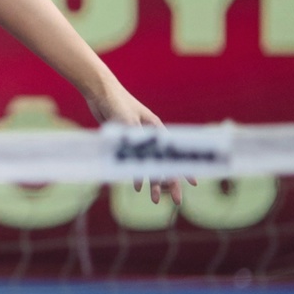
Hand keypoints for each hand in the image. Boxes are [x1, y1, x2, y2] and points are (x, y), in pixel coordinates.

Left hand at [85, 74, 179, 204]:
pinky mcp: (126, 143)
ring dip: (153, 183)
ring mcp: (139, 140)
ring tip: (153, 200)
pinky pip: (135, 164)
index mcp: (156, 130)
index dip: (183, 169)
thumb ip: (135, 143)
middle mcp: (150, 136)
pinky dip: (137, 175)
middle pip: (163, 164)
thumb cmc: (117, 103)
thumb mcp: (128, 123)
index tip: (193, 184)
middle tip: (175, 202)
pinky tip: (138, 187)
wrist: (100, 92)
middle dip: (169, 183)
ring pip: (150, 166)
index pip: (173, 154)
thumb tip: (139, 165)